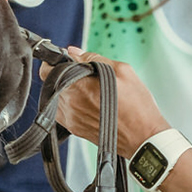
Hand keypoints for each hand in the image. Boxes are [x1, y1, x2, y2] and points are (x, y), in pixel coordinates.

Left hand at [40, 47, 171, 155]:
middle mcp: (69, 104)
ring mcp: (70, 119)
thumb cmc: (137, 108)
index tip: (66, 60)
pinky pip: (64, 111)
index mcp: (77, 86)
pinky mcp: (74, 129)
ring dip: (69, 90)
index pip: (47, 70)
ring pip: (58, 97)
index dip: (55, 62)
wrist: (143, 139)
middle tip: (85, 74)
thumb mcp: (122, 72)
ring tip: (90, 90)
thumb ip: (94, 58)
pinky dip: (73, 104)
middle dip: (65, 75)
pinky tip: (90, 102)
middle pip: (52, 83)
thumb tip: (74, 52)